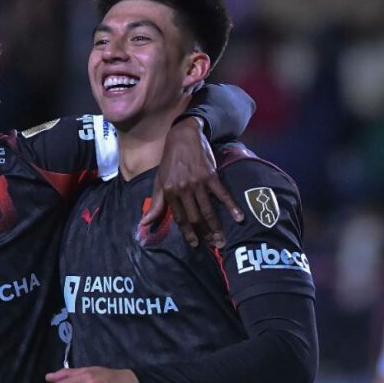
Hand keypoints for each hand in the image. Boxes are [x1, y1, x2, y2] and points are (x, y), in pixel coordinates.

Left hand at [141, 117, 243, 247]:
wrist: (183, 137)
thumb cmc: (170, 161)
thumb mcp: (159, 181)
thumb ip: (155, 204)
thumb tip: (144, 224)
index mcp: (169, 192)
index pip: (179, 218)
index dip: (188, 233)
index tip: (195, 244)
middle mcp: (183, 189)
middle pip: (195, 217)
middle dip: (204, 234)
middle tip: (213, 245)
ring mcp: (198, 183)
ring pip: (208, 210)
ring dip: (216, 227)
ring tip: (222, 239)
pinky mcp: (211, 176)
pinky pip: (222, 194)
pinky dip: (231, 206)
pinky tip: (239, 217)